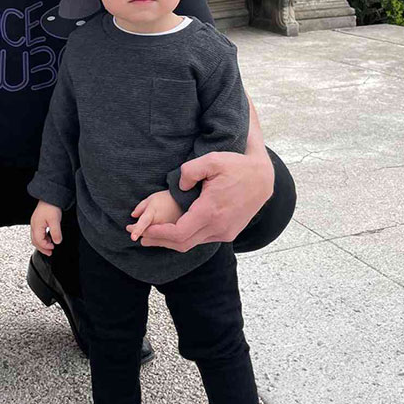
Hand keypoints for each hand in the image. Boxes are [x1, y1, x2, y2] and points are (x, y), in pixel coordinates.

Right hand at [30, 200, 62, 256]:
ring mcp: (35, 223)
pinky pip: (38, 233)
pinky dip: (43, 238)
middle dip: (42, 248)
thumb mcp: (55, 220)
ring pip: (36, 237)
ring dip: (42, 243)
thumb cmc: (51, 206)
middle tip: (50, 253)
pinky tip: (48, 237)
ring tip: (50, 246)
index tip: (53, 248)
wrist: (50, 196)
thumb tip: (57, 242)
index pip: (39, 241)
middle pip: (35, 241)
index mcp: (36, 226)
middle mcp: (34, 225)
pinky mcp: (38, 220)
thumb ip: (56, 232)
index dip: (46, 246)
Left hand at [126, 189, 182, 241]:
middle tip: (132, 228)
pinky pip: (162, 242)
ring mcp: (167, 232)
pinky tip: (157, 233)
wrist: (184, 202)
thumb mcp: (151, 199)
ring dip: (148, 238)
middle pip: (146, 234)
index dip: (138, 229)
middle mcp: (160, 224)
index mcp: (153, 212)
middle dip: (139, 232)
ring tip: (147, 229)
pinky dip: (157, 239)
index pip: (144, 221)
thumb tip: (133, 215)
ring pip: (153, 240)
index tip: (132, 236)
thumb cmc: (166, 199)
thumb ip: (140, 207)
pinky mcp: (174, 237)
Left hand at [140, 150, 273, 252]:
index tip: (145, 231)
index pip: (179, 233)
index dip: (159, 234)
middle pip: (183, 243)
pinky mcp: (228, 233)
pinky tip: (174, 232)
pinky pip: (202, 240)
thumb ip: (189, 171)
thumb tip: (178, 187)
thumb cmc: (236, 167)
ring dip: (172, 241)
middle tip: (140, 238)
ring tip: (153, 236)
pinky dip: (186, 238)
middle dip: (160, 241)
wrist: (262, 178)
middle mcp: (219, 227)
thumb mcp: (211, 160)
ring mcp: (225, 232)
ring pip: (192, 244)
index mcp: (211, 211)